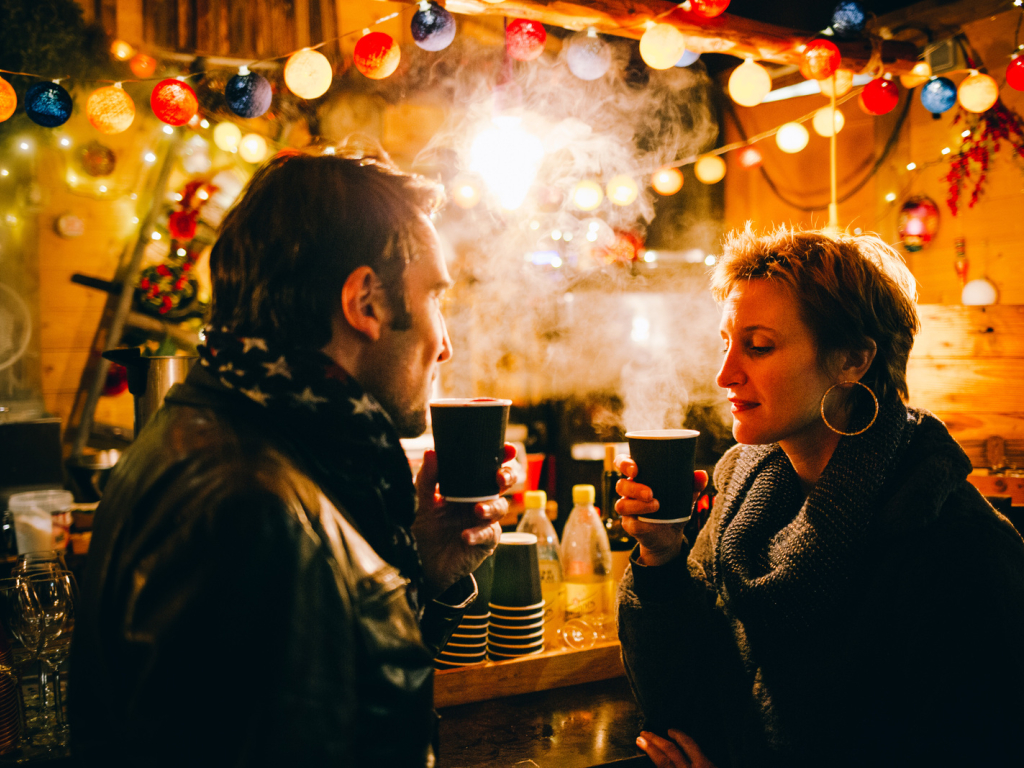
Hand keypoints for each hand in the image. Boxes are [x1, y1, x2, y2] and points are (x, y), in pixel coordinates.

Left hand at [412, 443, 517, 597]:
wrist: (423, 564)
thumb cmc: (425, 529)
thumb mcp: (422, 502)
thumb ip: (427, 479)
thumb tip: (431, 452)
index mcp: (467, 487)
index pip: (487, 466)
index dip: (501, 456)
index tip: (508, 449)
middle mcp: (480, 500)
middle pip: (504, 483)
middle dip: (508, 476)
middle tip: (499, 478)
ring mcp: (485, 521)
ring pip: (501, 507)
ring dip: (491, 507)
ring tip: (477, 510)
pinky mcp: (486, 542)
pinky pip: (489, 534)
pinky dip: (478, 534)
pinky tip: (465, 536)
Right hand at [614, 455, 707, 566]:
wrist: (671, 535)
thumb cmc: (674, 507)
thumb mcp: (685, 495)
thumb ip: (693, 484)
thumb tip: (701, 474)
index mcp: (638, 478)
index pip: (623, 464)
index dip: (624, 464)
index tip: (635, 469)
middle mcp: (629, 492)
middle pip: (620, 485)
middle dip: (633, 488)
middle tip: (650, 493)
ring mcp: (627, 509)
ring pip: (621, 505)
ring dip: (637, 505)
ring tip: (656, 505)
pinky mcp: (630, 525)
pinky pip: (629, 522)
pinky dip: (639, 520)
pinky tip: (650, 520)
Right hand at [636, 729, 715, 767]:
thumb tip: (659, 766)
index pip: (663, 762)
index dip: (650, 749)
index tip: (640, 741)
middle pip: (672, 750)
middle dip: (657, 739)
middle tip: (646, 733)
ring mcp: (705, 767)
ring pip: (690, 745)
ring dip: (676, 736)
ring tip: (668, 731)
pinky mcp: (713, 767)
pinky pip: (700, 750)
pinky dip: (689, 743)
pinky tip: (686, 743)